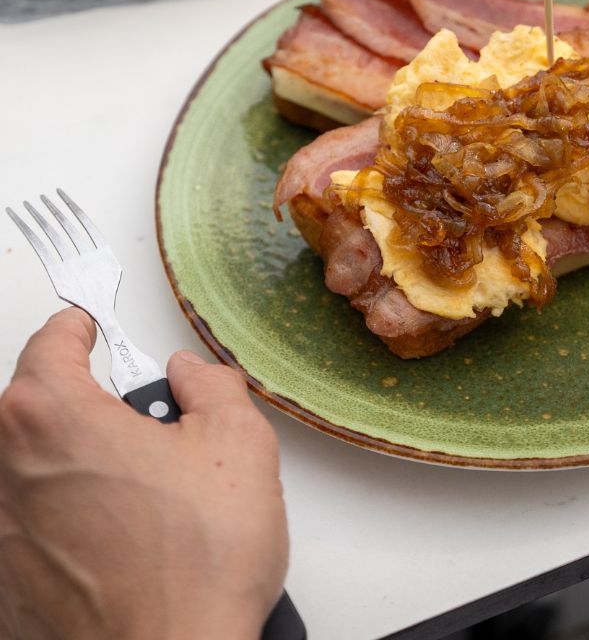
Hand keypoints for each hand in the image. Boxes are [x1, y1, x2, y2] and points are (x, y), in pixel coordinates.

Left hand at [0, 309, 287, 639]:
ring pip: (30, 470)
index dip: (77, 329)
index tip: (87, 328)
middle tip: (133, 415)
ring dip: (73, 463)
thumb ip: (209, 386)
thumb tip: (190, 375)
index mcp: (55, 421)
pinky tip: (116, 541)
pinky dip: (62, 521)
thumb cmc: (197, 563)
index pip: (50, 345)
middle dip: (79, 400)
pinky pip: (27, 530)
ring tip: (136, 488)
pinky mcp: (6, 587)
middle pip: (31, 408)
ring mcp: (1, 534)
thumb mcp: (237, 442)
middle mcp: (9, 472)